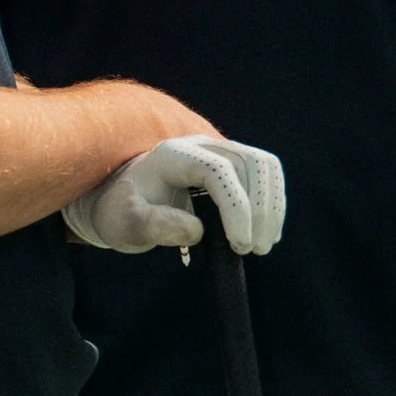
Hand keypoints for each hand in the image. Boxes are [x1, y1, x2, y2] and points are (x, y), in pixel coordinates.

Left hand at [64, 134, 286, 256]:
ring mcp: (219, 151)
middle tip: (253, 250)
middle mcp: (200, 145)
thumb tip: (195, 230)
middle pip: (250, 163)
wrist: (123, 200)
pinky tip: (266, 233)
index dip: (236, 206)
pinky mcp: (231, 165)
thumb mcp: (124, 223)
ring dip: (272, 206)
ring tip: (262, 245)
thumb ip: (153, 225)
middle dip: (260, 209)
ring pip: (264, 166)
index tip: (239, 244)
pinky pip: (265, 175)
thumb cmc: (123, 212)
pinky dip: (272, 203)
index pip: (218, 170)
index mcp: (173, 155)